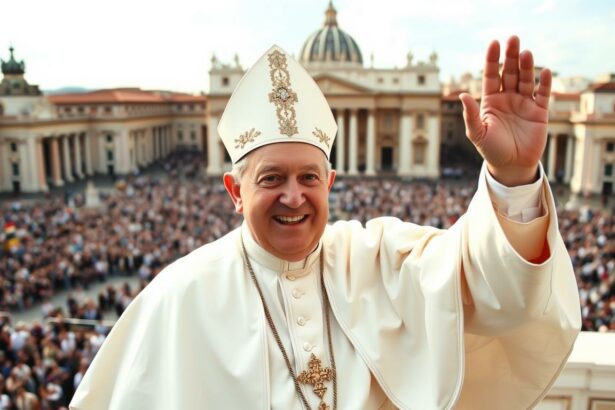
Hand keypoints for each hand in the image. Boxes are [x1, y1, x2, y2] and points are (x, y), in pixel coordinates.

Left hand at [460, 36, 549, 185]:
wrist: (511, 167)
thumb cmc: (491, 150)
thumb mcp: (477, 133)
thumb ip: (470, 115)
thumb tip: (462, 95)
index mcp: (491, 101)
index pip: (491, 75)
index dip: (492, 59)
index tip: (494, 43)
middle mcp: (507, 98)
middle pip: (509, 72)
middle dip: (511, 56)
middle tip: (513, 39)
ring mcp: (524, 103)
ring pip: (525, 80)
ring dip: (526, 66)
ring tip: (526, 52)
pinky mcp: (540, 112)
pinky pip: (543, 94)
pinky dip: (544, 83)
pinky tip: (544, 71)